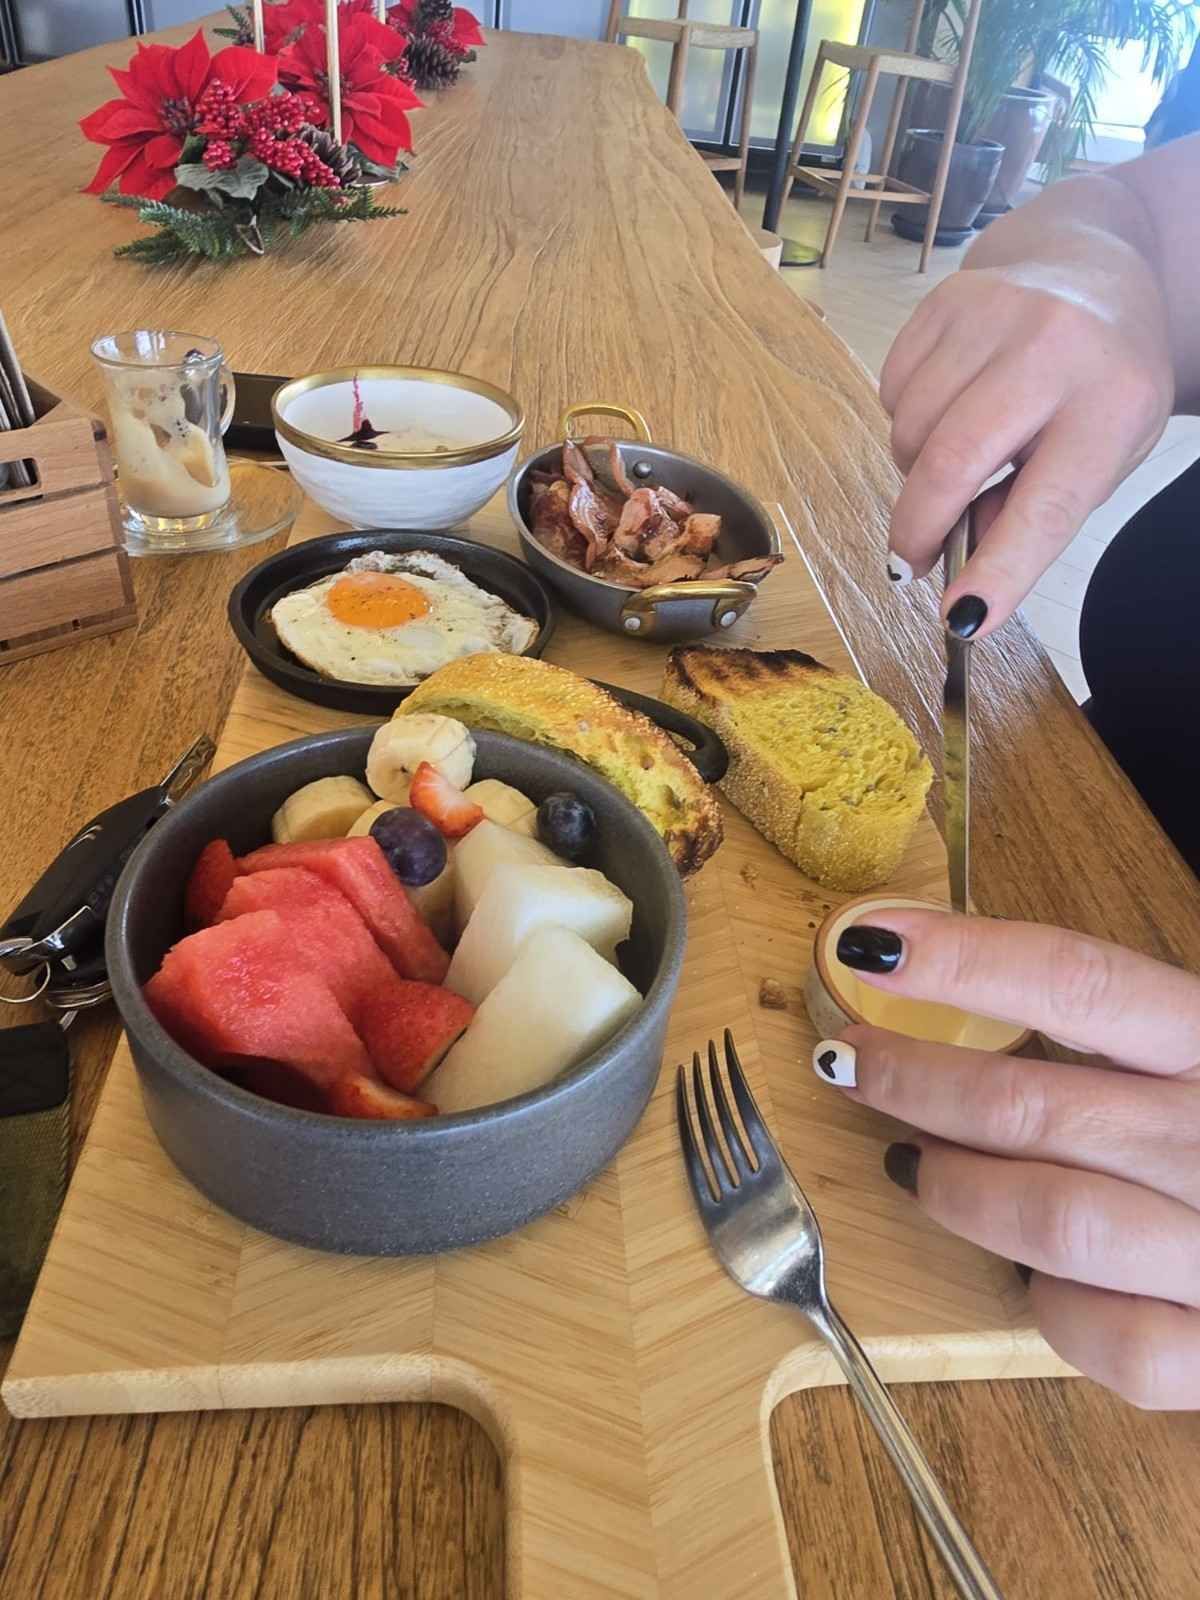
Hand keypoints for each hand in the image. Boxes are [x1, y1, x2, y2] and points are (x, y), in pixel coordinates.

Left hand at [813, 910, 1199, 1407]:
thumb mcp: (1195, 1057)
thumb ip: (1111, 1029)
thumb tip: (936, 980)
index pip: (1081, 981)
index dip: (965, 960)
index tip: (869, 945)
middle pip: (1035, 1104)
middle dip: (915, 1082)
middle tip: (848, 1063)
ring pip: (1051, 1219)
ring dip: (956, 1188)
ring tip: (907, 1161)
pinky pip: (1105, 1334)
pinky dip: (1049, 1304)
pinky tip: (1028, 1273)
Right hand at [878, 260, 1172, 638]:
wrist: (1091, 267)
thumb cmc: (1099, 381)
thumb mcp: (1103, 454)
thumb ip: (1038, 512)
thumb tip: (963, 570)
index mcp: (1112, 403)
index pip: (1047, 507)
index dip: (1000, 570)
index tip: (961, 619)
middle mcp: (1054, 348)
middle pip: (953, 462)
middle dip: (919, 529)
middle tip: (911, 564)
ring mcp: (993, 314)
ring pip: (910, 433)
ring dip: (915, 471)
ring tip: (954, 461)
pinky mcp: (945, 300)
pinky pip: (891, 393)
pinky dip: (906, 420)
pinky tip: (946, 407)